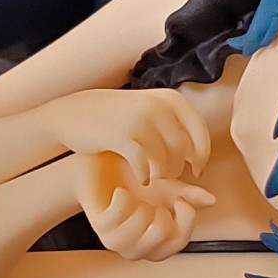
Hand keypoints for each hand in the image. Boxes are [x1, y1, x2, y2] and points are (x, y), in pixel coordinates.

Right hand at [41, 88, 211, 184]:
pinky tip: (140, 178)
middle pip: (183, 151)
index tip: (196, 169)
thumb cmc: (118, 117)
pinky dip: (146, 177)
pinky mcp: (123, 137)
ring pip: (166, 161)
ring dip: (162, 175)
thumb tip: (200, 156)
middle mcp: (159, 107)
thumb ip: (176, 127)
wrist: (75, 113)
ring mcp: (141, 121)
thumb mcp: (151, 110)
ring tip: (154, 177)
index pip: (200, 133)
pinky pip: (145, 167)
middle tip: (165, 175)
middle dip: (177, 168)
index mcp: (171, 99)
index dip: (201, 155)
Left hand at [77, 153, 217, 260]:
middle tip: (152, 200)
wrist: (101, 169)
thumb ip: (188, 196)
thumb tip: (212, 200)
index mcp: (155, 245)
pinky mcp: (100, 229)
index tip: (180, 198)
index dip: (186, 219)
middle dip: (161, 210)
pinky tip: (120, 193)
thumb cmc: (134, 181)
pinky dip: (123, 196)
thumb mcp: (167, 188)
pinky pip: (120, 212)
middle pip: (162, 235)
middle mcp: (137, 250)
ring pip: (140, 226)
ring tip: (135, 197)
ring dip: (141, 204)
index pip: (180, 242)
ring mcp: (117, 242)